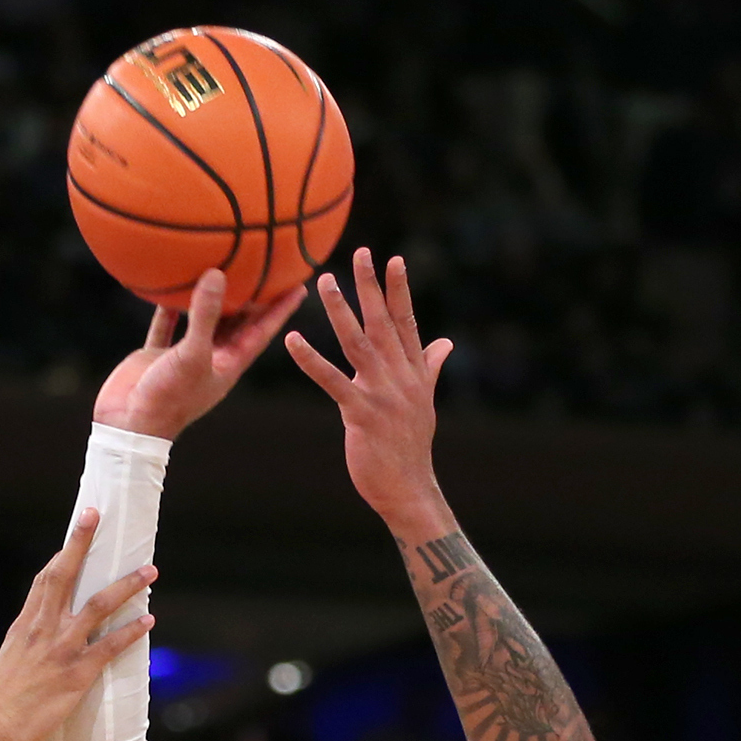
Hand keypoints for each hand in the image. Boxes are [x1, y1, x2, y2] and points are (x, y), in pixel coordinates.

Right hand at [0, 511, 156, 740]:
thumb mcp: (5, 663)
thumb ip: (23, 647)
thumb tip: (32, 642)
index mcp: (24, 627)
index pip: (45, 579)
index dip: (63, 552)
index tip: (78, 529)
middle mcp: (43, 630)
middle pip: (66, 575)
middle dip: (82, 543)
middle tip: (99, 517)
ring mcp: (61, 650)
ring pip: (98, 605)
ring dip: (126, 586)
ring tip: (149, 571)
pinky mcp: (77, 674)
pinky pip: (110, 646)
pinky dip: (131, 631)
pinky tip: (149, 621)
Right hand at [92, 269, 304, 441]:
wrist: (129, 427)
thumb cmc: (168, 398)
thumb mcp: (192, 355)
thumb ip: (205, 316)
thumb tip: (217, 273)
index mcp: (229, 364)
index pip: (262, 331)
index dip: (281, 309)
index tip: (299, 285)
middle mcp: (211, 359)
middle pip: (237, 322)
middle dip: (251, 297)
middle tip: (264, 267)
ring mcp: (184, 357)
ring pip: (203, 320)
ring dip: (211, 298)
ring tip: (221, 267)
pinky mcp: (158, 356)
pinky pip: (167, 324)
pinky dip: (169, 306)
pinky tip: (170, 283)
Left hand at [283, 249, 455, 528]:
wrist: (409, 488)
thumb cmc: (410, 447)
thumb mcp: (424, 401)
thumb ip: (429, 366)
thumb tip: (446, 341)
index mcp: (413, 372)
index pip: (406, 322)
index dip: (400, 290)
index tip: (393, 259)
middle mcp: (400, 377)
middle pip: (384, 323)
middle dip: (372, 287)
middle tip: (361, 252)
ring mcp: (382, 394)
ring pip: (358, 343)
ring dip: (341, 310)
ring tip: (325, 282)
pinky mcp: (361, 414)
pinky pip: (332, 381)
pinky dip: (311, 360)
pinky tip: (294, 340)